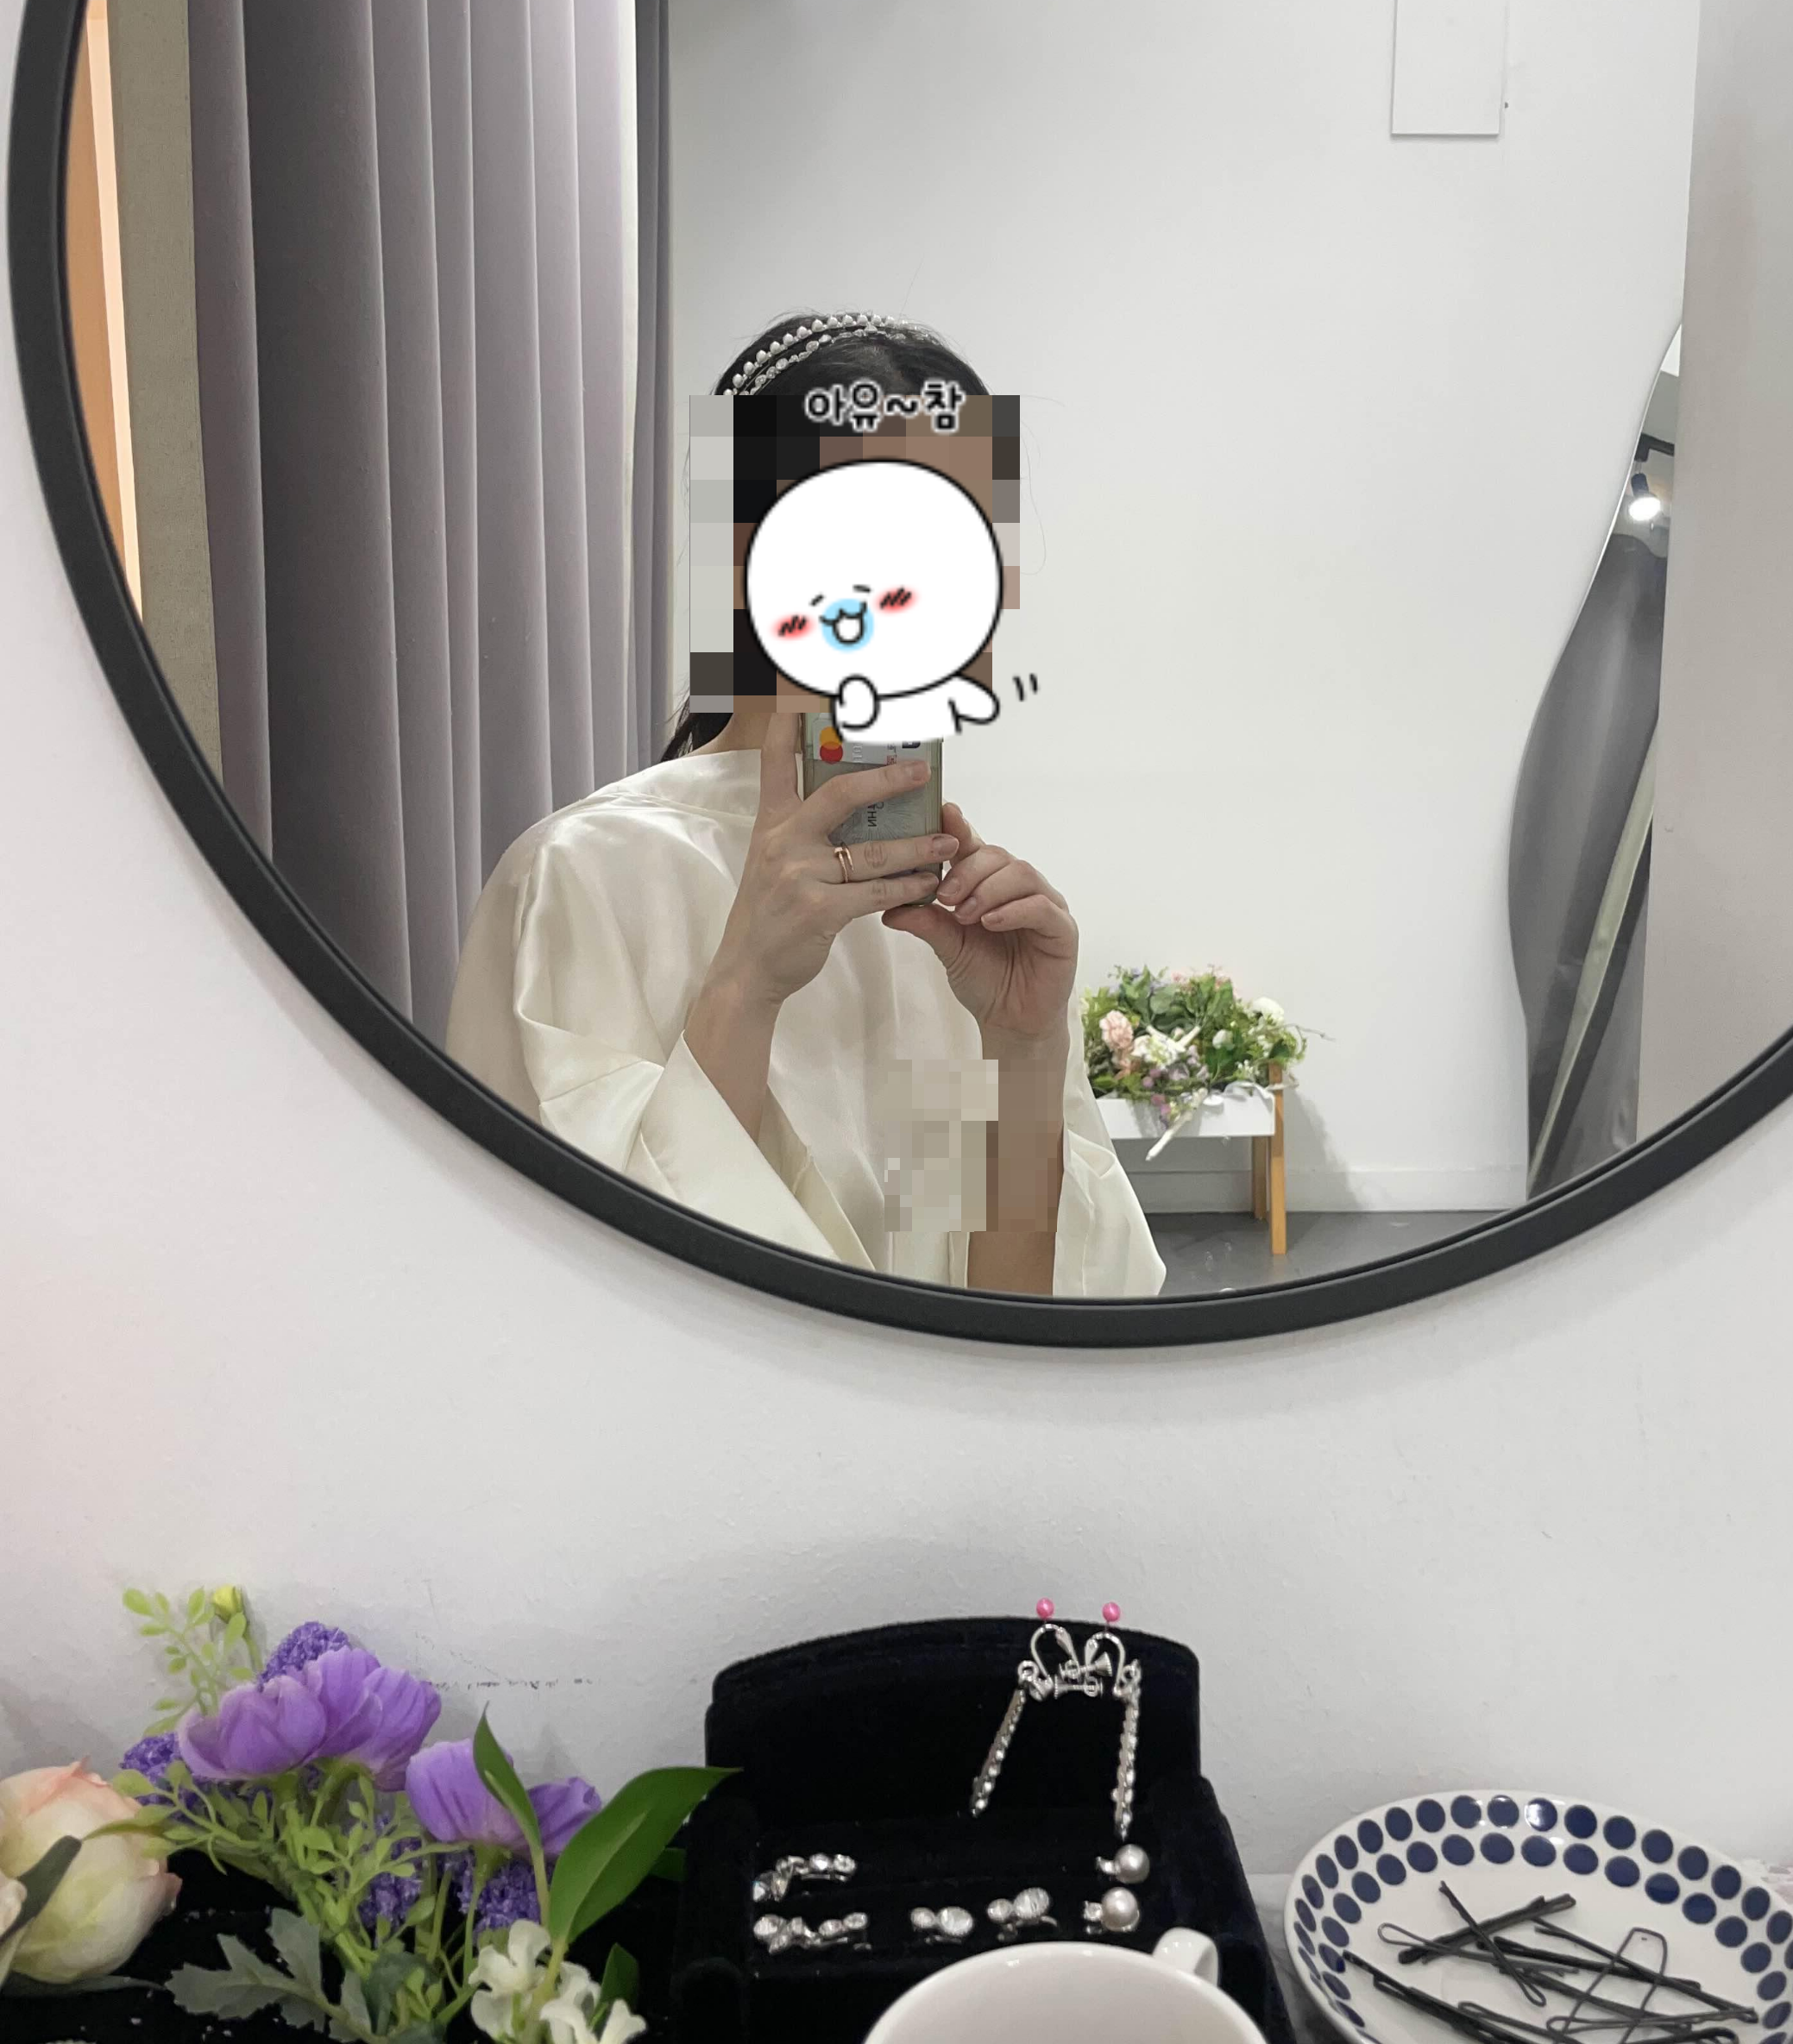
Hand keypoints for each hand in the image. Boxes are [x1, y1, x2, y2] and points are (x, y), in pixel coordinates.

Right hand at [705, 712, 959, 1012]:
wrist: (748, 968)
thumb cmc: (769, 913)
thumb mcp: (772, 860)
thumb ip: (801, 827)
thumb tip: (854, 801)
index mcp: (771, 822)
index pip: (776, 761)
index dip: (789, 725)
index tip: (802, 692)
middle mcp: (783, 841)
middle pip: (840, 794)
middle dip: (887, 780)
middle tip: (923, 771)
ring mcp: (799, 875)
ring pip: (873, 852)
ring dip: (917, 845)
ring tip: (948, 842)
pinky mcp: (819, 910)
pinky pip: (878, 893)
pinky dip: (909, 888)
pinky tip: (930, 883)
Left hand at [883, 801, 1077, 1052]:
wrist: (1010, 1021)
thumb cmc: (983, 979)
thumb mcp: (948, 947)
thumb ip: (926, 922)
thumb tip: (888, 907)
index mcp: (991, 884)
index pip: (975, 846)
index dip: (958, 828)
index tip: (941, 813)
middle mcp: (1020, 888)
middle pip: (997, 854)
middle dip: (967, 870)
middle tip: (943, 896)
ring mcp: (1045, 905)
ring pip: (1021, 873)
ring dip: (988, 889)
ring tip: (964, 913)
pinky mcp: (1063, 929)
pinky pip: (1041, 906)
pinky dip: (1013, 910)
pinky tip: (990, 922)